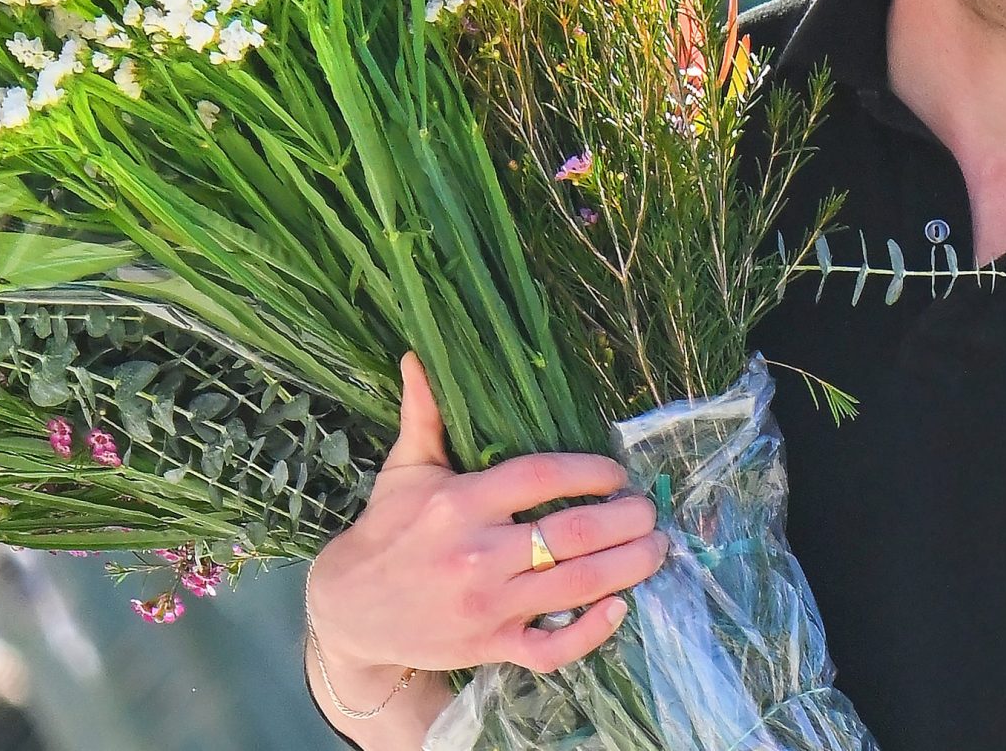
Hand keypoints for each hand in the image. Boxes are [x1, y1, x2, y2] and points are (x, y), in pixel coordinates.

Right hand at [308, 353, 667, 682]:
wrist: (349, 609)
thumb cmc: (386, 531)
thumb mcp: (403, 470)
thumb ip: (423, 415)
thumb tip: (419, 356)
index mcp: (459, 502)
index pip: (541, 477)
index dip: (589, 471)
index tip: (616, 472)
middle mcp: (477, 553)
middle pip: (572, 533)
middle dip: (625, 520)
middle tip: (649, 510)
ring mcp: (487, 605)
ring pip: (575, 587)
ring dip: (628, 567)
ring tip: (656, 549)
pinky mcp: (490, 646)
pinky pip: (552, 648)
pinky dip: (590, 633)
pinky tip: (618, 609)